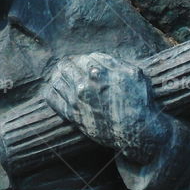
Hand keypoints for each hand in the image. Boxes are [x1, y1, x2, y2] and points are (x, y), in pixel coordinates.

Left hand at [45, 53, 168, 162]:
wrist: (135, 131)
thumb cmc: (139, 102)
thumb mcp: (134, 74)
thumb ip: (115, 62)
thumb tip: (97, 57)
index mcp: (100, 70)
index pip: (82, 58)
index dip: (81, 60)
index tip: (81, 64)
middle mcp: (86, 83)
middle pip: (65, 65)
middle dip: (67, 65)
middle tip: (67, 68)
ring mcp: (77, 99)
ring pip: (56, 80)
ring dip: (57, 76)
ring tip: (60, 78)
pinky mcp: (72, 114)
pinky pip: (51, 98)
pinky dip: (50, 91)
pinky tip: (52, 89)